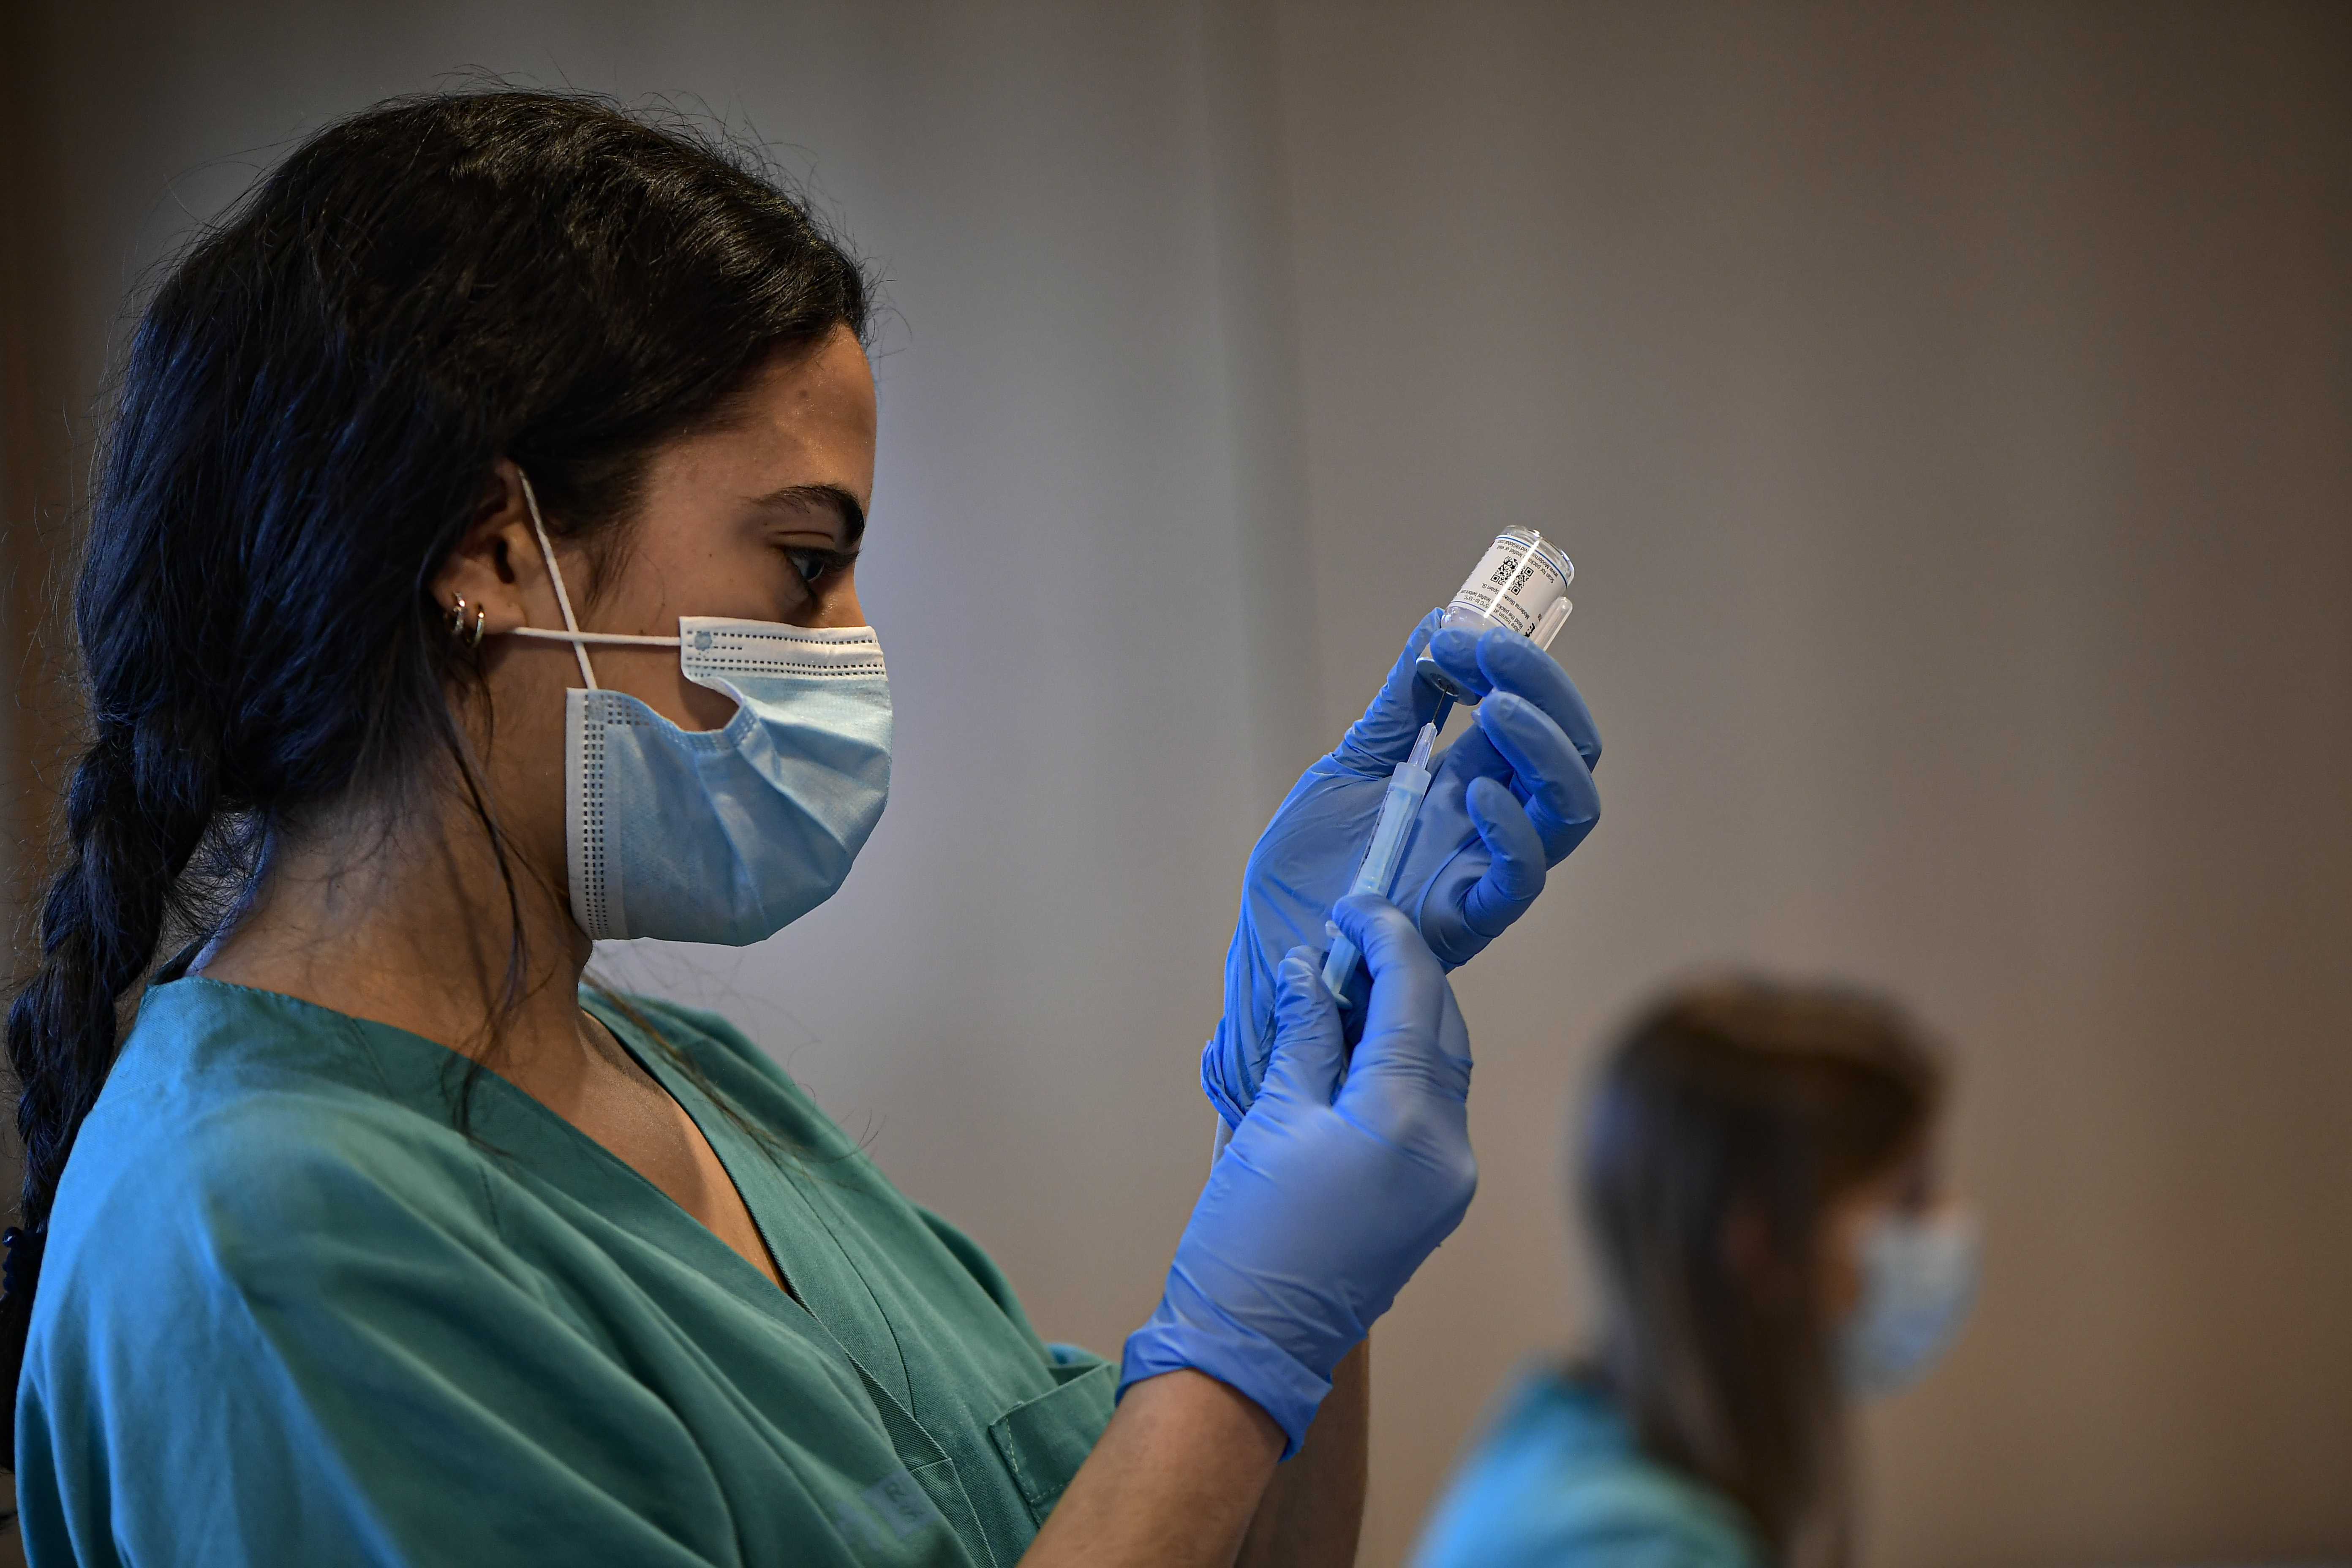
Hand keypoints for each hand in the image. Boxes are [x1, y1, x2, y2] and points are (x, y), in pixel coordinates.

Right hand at [1123, 897, 1476, 1454]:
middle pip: (1442, 1026)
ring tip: (1342, 993)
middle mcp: (1447, 1147)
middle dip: (1399, 974)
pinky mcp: (1438, 1200)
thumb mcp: (1270, 1115)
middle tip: (1342, 944)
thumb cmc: (1247, 1235)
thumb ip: (1304, 1033)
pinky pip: (1433, 1108)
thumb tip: (1310, 969)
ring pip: (1442, 1065)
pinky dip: (1402, 1068)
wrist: (1251, 1343)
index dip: (1384, 936)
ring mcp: (1451, 1179)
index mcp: (1403, 1119)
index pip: (1416, 993)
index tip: (1351, 907)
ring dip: (1402, 1019)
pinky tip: (1356, 1051)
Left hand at [1200, 612, 1599, 1125]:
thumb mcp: (1352, 762)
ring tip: (1495, 705)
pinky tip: (1475, 790)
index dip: (1517, 664)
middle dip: (1544, 690)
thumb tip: (1443, 619)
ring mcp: (1483, 871)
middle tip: (1490, 652)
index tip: (1463, 631)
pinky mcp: (1462, 920)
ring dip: (1545, 747)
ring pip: (1569, 810)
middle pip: (1570, 754)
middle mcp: (1492, 824)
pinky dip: (1512, 829)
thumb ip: (1400, 700)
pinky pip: (1519, 880)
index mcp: (1473, 780)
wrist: (1270, 943)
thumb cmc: (1309, 865)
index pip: (1537, 714)